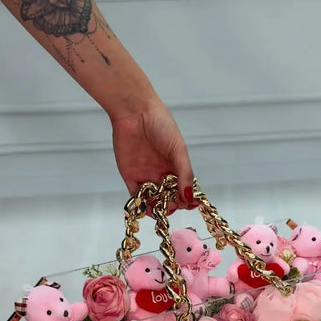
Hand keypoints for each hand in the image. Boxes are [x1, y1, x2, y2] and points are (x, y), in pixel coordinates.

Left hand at [110, 94, 195, 214]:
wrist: (134, 111)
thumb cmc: (161, 124)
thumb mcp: (179, 150)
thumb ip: (185, 174)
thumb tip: (189, 196)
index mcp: (175, 166)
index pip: (184, 189)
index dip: (188, 199)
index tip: (190, 205)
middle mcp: (161, 173)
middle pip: (169, 197)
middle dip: (173, 205)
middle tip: (174, 204)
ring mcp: (146, 176)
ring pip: (154, 201)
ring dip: (159, 208)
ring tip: (162, 208)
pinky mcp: (130, 177)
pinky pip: (137, 197)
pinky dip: (142, 205)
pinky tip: (148, 208)